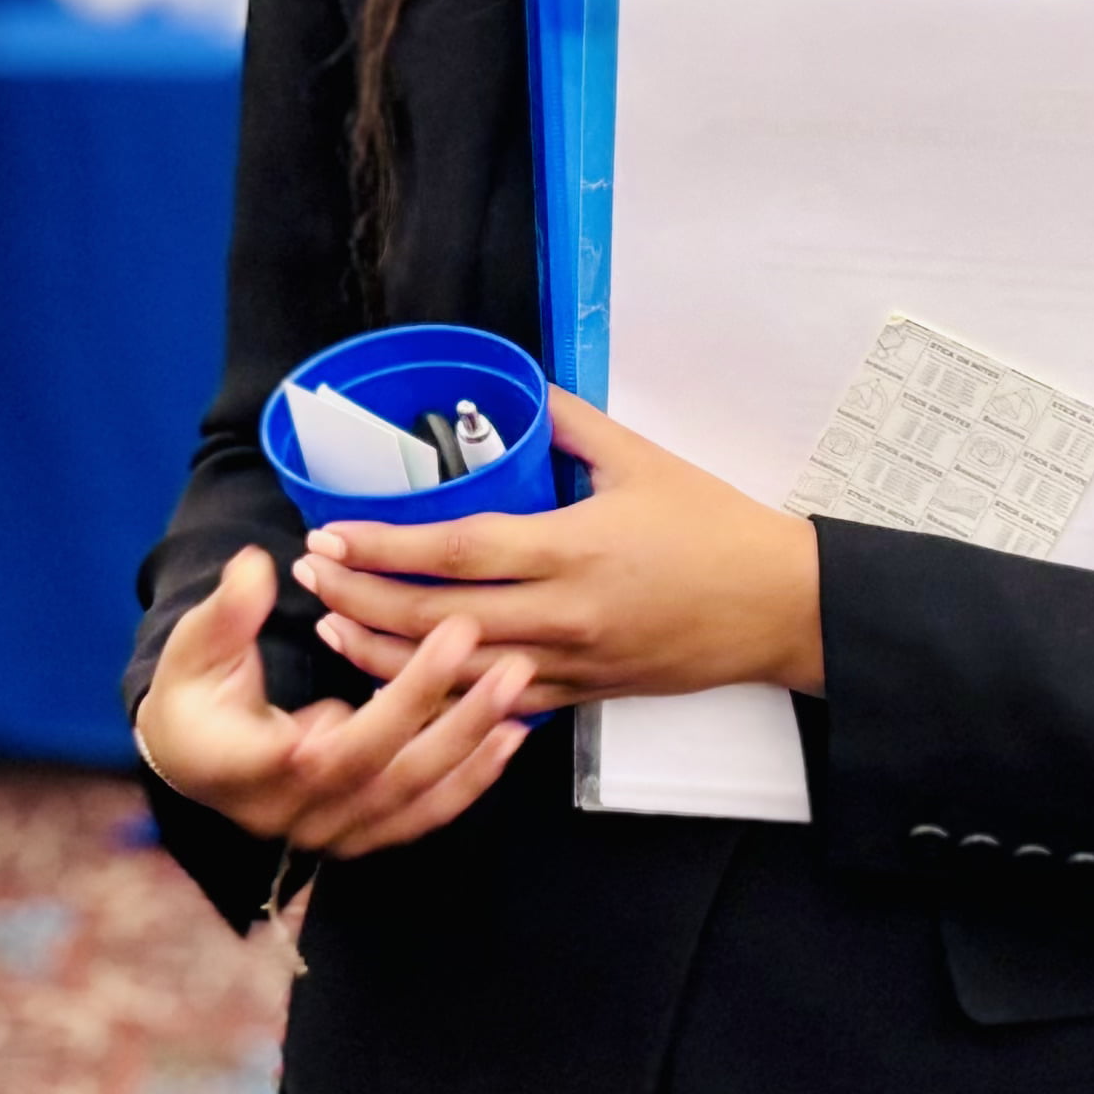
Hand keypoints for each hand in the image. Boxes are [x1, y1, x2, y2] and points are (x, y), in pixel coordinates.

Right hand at [130, 544, 537, 862]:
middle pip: (379, 769)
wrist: (195, 760)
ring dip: (470, 742)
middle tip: (496, 654)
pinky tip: (509, 738)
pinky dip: (471, 779)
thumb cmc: (195, 694)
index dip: (385, 706)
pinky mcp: (360, 835)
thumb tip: (254, 566)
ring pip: (411, 794)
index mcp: (242, 768)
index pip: (314, 746)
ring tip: (517, 690)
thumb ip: (228, 611)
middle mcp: (290, 813)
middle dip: (445, 709)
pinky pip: (424, 814)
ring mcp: (329, 831)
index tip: (432, 643)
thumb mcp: (194, 647)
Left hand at [297, 387, 824, 706]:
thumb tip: (520, 388)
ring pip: (459, 673)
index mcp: (573, 550)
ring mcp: (571, 664)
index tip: (330, 536)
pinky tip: (403, 681)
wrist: (781, 608)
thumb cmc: (717, 530)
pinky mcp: (586, 694)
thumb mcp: (643, 460)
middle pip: (439, 620)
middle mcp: (563, 615)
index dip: (385, 548)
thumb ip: (572, 423)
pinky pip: (501, 704)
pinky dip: (445, 693)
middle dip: (362, 602)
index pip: (457, 551)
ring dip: (385, 655)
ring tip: (330, 630)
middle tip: (312, 578)